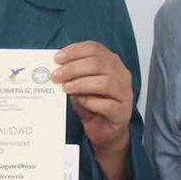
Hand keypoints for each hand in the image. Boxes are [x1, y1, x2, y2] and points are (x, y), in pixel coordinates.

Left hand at [52, 42, 132, 159]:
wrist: (105, 131)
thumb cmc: (94, 105)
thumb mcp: (80, 86)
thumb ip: (72, 77)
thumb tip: (57, 70)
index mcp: (111, 63)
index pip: (94, 48)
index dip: (74, 51)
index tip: (58, 58)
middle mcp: (121, 75)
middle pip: (98, 63)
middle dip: (73, 68)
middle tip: (57, 75)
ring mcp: (124, 93)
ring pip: (105, 82)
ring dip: (81, 84)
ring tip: (66, 88)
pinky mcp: (122, 111)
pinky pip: (107, 104)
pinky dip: (91, 102)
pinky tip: (81, 102)